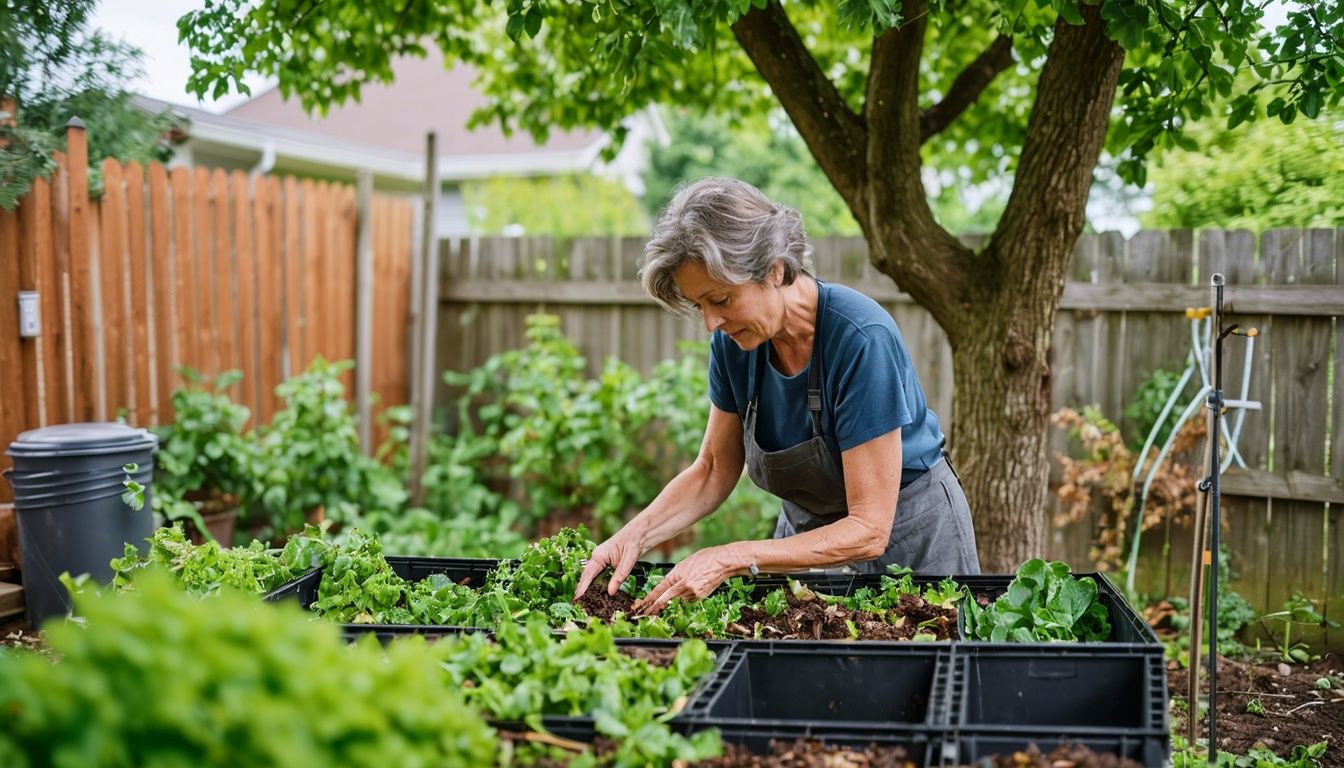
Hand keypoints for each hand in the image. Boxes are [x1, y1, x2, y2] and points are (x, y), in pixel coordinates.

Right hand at [574, 528, 644, 599]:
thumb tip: (610, 592)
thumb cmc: (633, 543)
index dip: (582, 588)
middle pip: (586, 577)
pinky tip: (595, 595)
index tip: (577, 599)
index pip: (587, 575)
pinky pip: (597, 576)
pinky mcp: (604, 564)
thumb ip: (619, 575)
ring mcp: (599, 561)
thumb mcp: (629, 560)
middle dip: (582, 591)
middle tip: (578, 606)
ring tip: (584, 604)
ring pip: (590, 577)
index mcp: (598, 555)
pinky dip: (595, 585)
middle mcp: (596, 558)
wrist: (638, 534)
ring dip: (588, 589)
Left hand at [630, 544, 746, 616]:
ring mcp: (692, 591)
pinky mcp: (700, 596)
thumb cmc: (705, 558)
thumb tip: (672, 584)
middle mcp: (682, 583)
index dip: (651, 597)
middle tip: (647, 612)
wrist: (722, 561)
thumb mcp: (686, 563)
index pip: (660, 588)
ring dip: (679, 597)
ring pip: (680, 598)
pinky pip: (691, 599)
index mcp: (677, 572)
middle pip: (667, 598)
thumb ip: (677, 575)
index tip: (643, 604)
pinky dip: (691, 596)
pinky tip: (698, 586)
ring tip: (690, 586)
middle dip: (657, 605)